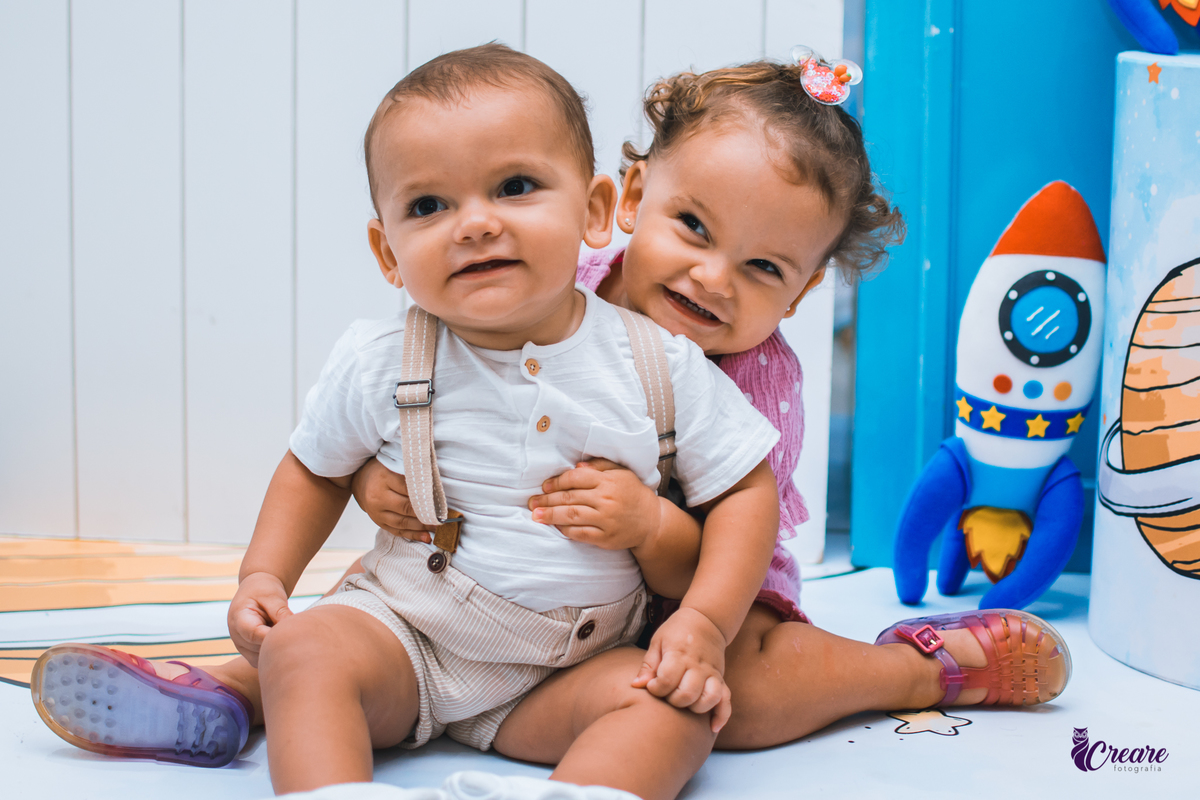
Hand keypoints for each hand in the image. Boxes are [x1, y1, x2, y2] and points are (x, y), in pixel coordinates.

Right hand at [227, 571, 292, 667]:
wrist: (255, 590)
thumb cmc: (264, 590)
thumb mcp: (273, 596)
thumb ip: (281, 612)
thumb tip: (292, 629)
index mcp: (238, 618)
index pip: (253, 634)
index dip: (272, 637)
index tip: (290, 635)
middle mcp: (236, 635)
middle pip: (258, 649)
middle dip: (277, 644)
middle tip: (296, 637)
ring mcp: (241, 646)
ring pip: (261, 658)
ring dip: (276, 650)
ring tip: (289, 637)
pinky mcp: (249, 652)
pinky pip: (263, 660)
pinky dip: (274, 654)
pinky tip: (284, 643)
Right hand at [351, 457, 432, 543]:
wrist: (359, 481)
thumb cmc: (382, 471)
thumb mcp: (394, 464)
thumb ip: (411, 471)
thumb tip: (435, 482)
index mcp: (384, 478)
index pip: (409, 488)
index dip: (426, 495)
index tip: (440, 500)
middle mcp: (378, 496)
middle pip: (406, 507)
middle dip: (426, 514)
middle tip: (443, 518)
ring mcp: (376, 512)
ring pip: (402, 522)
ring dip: (422, 527)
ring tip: (437, 528)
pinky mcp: (378, 522)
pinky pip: (397, 531)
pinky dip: (413, 535)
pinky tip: (425, 537)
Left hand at [527, 459, 660, 550]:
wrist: (652, 521)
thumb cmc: (632, 493)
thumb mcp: (621, 473)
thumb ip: (600, 465)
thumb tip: (577, 464)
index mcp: (608, 481)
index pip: (576, 478)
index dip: (557, 481)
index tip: (544, 486)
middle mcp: (606, 499)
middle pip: (570, 497)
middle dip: (547, 500)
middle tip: (532, 502)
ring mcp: (606, 520)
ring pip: (572, 515)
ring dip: (551, 515)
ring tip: (536, 515)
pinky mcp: (605, 537)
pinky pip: (580, 533)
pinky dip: (565, 530)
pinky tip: (555, 527)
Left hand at [633, 606, 730, 732]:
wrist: (706, 621)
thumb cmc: (676, 632)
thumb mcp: (658, 642)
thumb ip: (648, 665)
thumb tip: (637, 686)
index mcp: (679, 654)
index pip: (667, 679)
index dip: (656, 688)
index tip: (652, 686)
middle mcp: (698, 665)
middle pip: (687, 693)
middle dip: (673, 701)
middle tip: (667, 694)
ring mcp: (712, 673)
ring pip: (709, 699)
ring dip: (695, 708)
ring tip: (685, 704)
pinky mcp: (721, 680)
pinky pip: (726, 702)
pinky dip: (721, 716)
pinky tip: (712, 727)